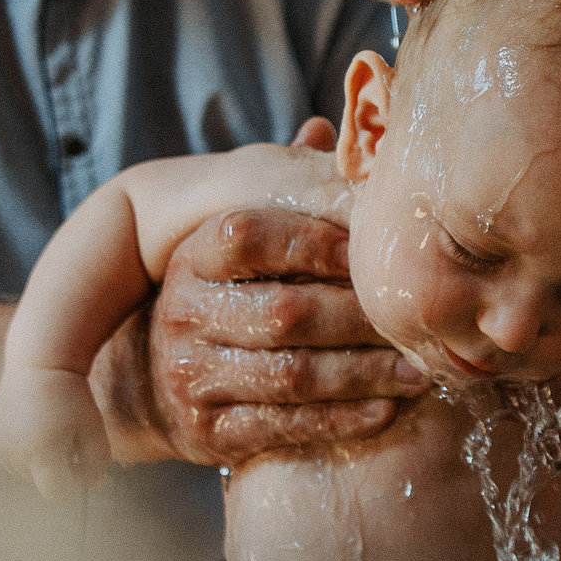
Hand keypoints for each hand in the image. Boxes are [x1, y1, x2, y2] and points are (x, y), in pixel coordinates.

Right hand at [0, 365, 111, 498]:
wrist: (39, 364)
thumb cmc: (72, 397)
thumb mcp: (94, 428)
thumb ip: (97, 462)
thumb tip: (91, 484)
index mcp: (41, 452)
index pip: (56, 493)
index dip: (72, 482)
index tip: (80, 461)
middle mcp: (15, 453)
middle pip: (41, 483)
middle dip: (57, 468)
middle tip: (66, 435)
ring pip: (26, 474)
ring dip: (39, 461)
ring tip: (48, 429)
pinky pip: (11, 462)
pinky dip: (24, 453)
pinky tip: (32, 429)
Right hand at [113, 207, 427, 465]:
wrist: (141, 385)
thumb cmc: (220, 301)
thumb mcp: (233, 249)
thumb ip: (282, 196)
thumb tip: (331, 129)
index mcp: (194, 257)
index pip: (250, 236)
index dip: (314, 242)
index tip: (369, 252)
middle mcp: (185, 314)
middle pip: (285, 312)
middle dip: (360, 320)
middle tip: (416, 323)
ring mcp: (193, 376)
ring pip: (293, 375)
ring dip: (364, 375)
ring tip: (419, 371)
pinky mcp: (208, 431)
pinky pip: (285, 426)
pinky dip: (342, 420)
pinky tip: (387, 410)